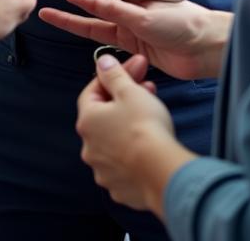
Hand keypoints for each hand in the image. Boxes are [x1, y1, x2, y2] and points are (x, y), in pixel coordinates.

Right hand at [39, 0, 230, 79]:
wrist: (206, 49)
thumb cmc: (185, 24)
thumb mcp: (146, 15)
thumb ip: (117, 10)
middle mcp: (132, 10)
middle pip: (95, 8)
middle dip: (71, 6)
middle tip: (48, 3)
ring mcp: (132, 28)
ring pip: (97, 25)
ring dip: (75, 22)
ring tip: (53, 17)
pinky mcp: (135, 46)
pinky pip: (107, 41)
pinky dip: (93, 39)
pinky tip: (79, 34)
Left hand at [77, 53, 190, 214]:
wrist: (161, 171)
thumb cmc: (144, 127)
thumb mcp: (129, 91)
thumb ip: (113, 74)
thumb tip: (102, 62)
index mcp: (88, 121)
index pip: (92, 92)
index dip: (110, 79)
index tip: (129, 71)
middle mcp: (89, 148)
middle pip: (105, 117)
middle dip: (124, 101)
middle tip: (147, 90)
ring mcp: (103, 170)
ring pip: (114, 141)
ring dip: (128, 127)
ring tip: (151, 118)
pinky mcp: (119, 188)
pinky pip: (124, 164)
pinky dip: (134, 153)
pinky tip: (149, 146)